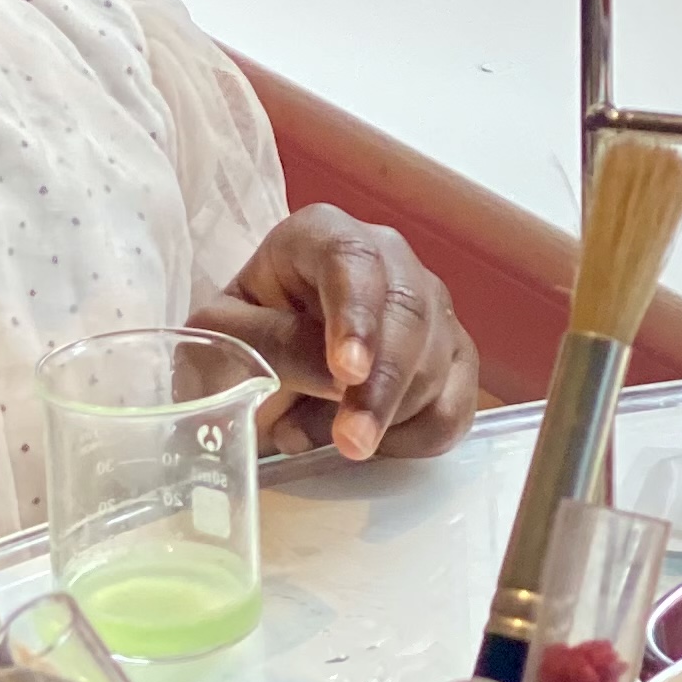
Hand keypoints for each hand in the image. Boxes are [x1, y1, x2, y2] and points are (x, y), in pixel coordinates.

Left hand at [211, 212, 479, 462]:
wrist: (253, 384)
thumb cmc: (233, 350)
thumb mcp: (226, 344)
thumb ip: (274, 347)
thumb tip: (341, 378)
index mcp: (321, 236)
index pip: (351, 258)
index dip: (355, 315)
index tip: (347, 372)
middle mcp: (386, 260)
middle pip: (408, 309)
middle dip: (382, 385)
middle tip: (352, 442)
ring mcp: (427, 307)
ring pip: (437, 361)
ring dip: (386, 417)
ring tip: (317, 440)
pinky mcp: (450, 358)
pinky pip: (455, 405)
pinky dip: (416, 439)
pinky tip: (371, 445)